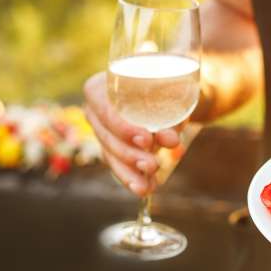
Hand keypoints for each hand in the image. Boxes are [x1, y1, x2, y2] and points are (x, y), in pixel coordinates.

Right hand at [83, 71, 181, 195]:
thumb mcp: (175, 89)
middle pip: (106, 135)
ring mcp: (102, 131)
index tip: (146, 139)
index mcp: (102, 85)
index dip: (122, 125)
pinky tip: (145, 189)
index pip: (104, 106)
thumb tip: (170, 140)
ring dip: (129, 172)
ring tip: (147, 187)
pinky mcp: (113, 148)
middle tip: (152, 164)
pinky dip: (132, 178)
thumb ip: (173, 111)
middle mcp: (96, 109)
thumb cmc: (170, 81)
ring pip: (110, 155)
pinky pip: (118, 165)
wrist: (173, 91)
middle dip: (129, 154)